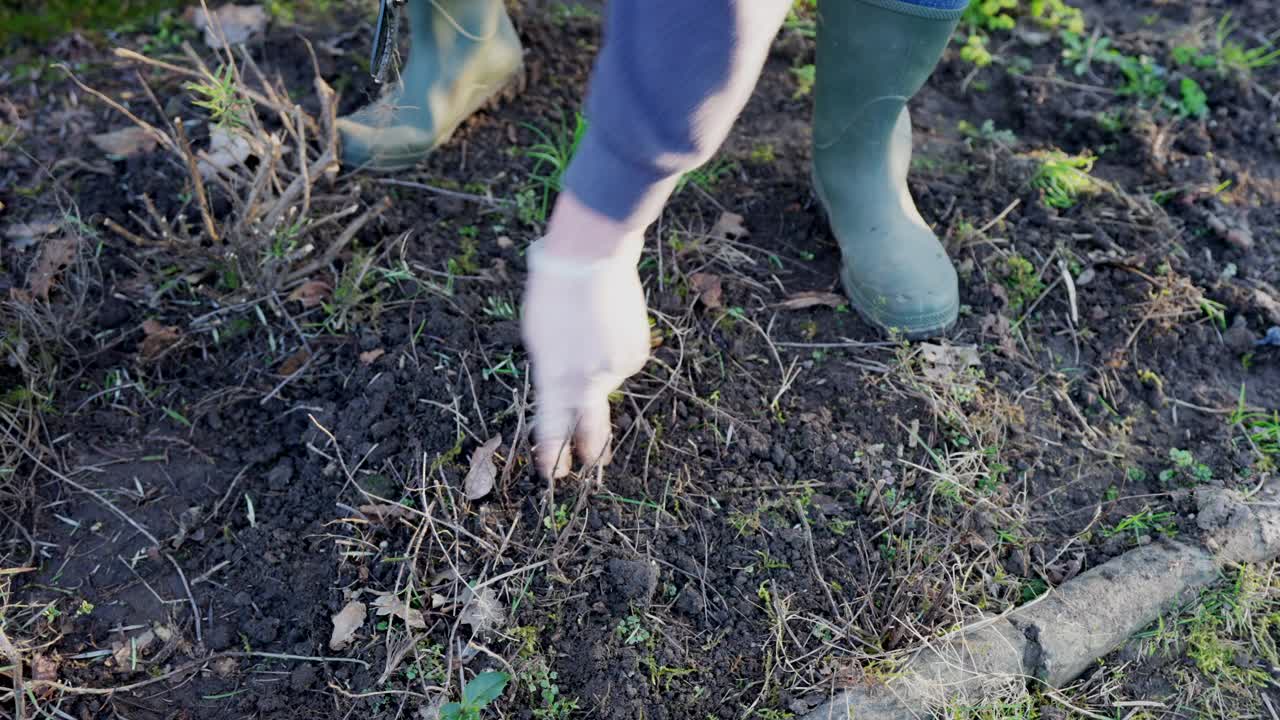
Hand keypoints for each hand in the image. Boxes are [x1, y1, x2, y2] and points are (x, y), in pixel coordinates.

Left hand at [521, 193, 649, 478]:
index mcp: (555, 376)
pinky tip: (608, 325)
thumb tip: (569, 387)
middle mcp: (588, 379)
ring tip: (590, 330)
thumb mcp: (538, 338)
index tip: (552, 474)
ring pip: (606, 380)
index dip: (552, 454)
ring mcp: (616, 367)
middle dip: (590, 447)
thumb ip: (552, 371)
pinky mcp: (637, 353)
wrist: (591, 257)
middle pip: (591, 427)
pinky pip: (622, 362)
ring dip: (598, 368)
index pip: (553, 427)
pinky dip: (615, 352)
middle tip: (590, 462)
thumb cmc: (553, 291)